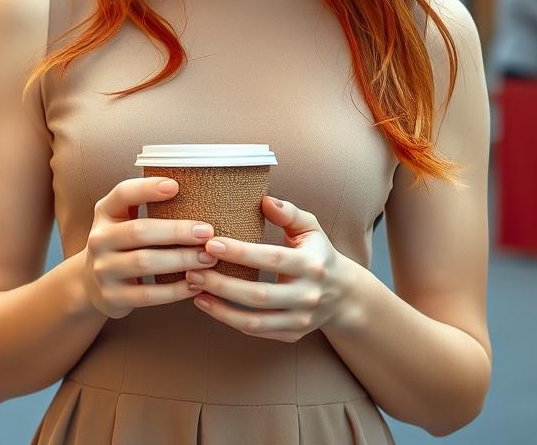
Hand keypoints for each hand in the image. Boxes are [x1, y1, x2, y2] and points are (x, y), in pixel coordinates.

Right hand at [79, 177, 217, 319]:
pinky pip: (148, 295)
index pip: (122, 194)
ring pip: (145, 263)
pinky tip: (196, 283)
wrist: (92, 284)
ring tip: (208, 257)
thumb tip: (194, 188)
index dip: (147, 189)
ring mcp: (103, 270)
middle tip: (207, 232)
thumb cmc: (122, 243)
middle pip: (139, 231)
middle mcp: (99, 239)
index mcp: (105, 212)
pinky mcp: (112, 297)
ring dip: (181, 260)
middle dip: (176, 231)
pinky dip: (175, 290)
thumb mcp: (124, 218)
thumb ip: (147, 204)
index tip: (175, 186)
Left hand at [186, 195, 357, 342]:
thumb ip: (288, 212)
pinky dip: (230, 320)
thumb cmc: (317, 252)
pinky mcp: (292, 335)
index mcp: (312, 264)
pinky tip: (209, 304)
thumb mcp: (310, 228)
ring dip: (220, 308)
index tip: (211, 243)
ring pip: (255, 321)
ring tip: (194, 290)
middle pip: (259, 295)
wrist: (344, 295)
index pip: (272, 259)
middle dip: (222, 284)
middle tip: (192, 270)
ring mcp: (300, 320)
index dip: (240, 253)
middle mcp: (308, 295)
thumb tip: (264, 200)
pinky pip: (257, 332)